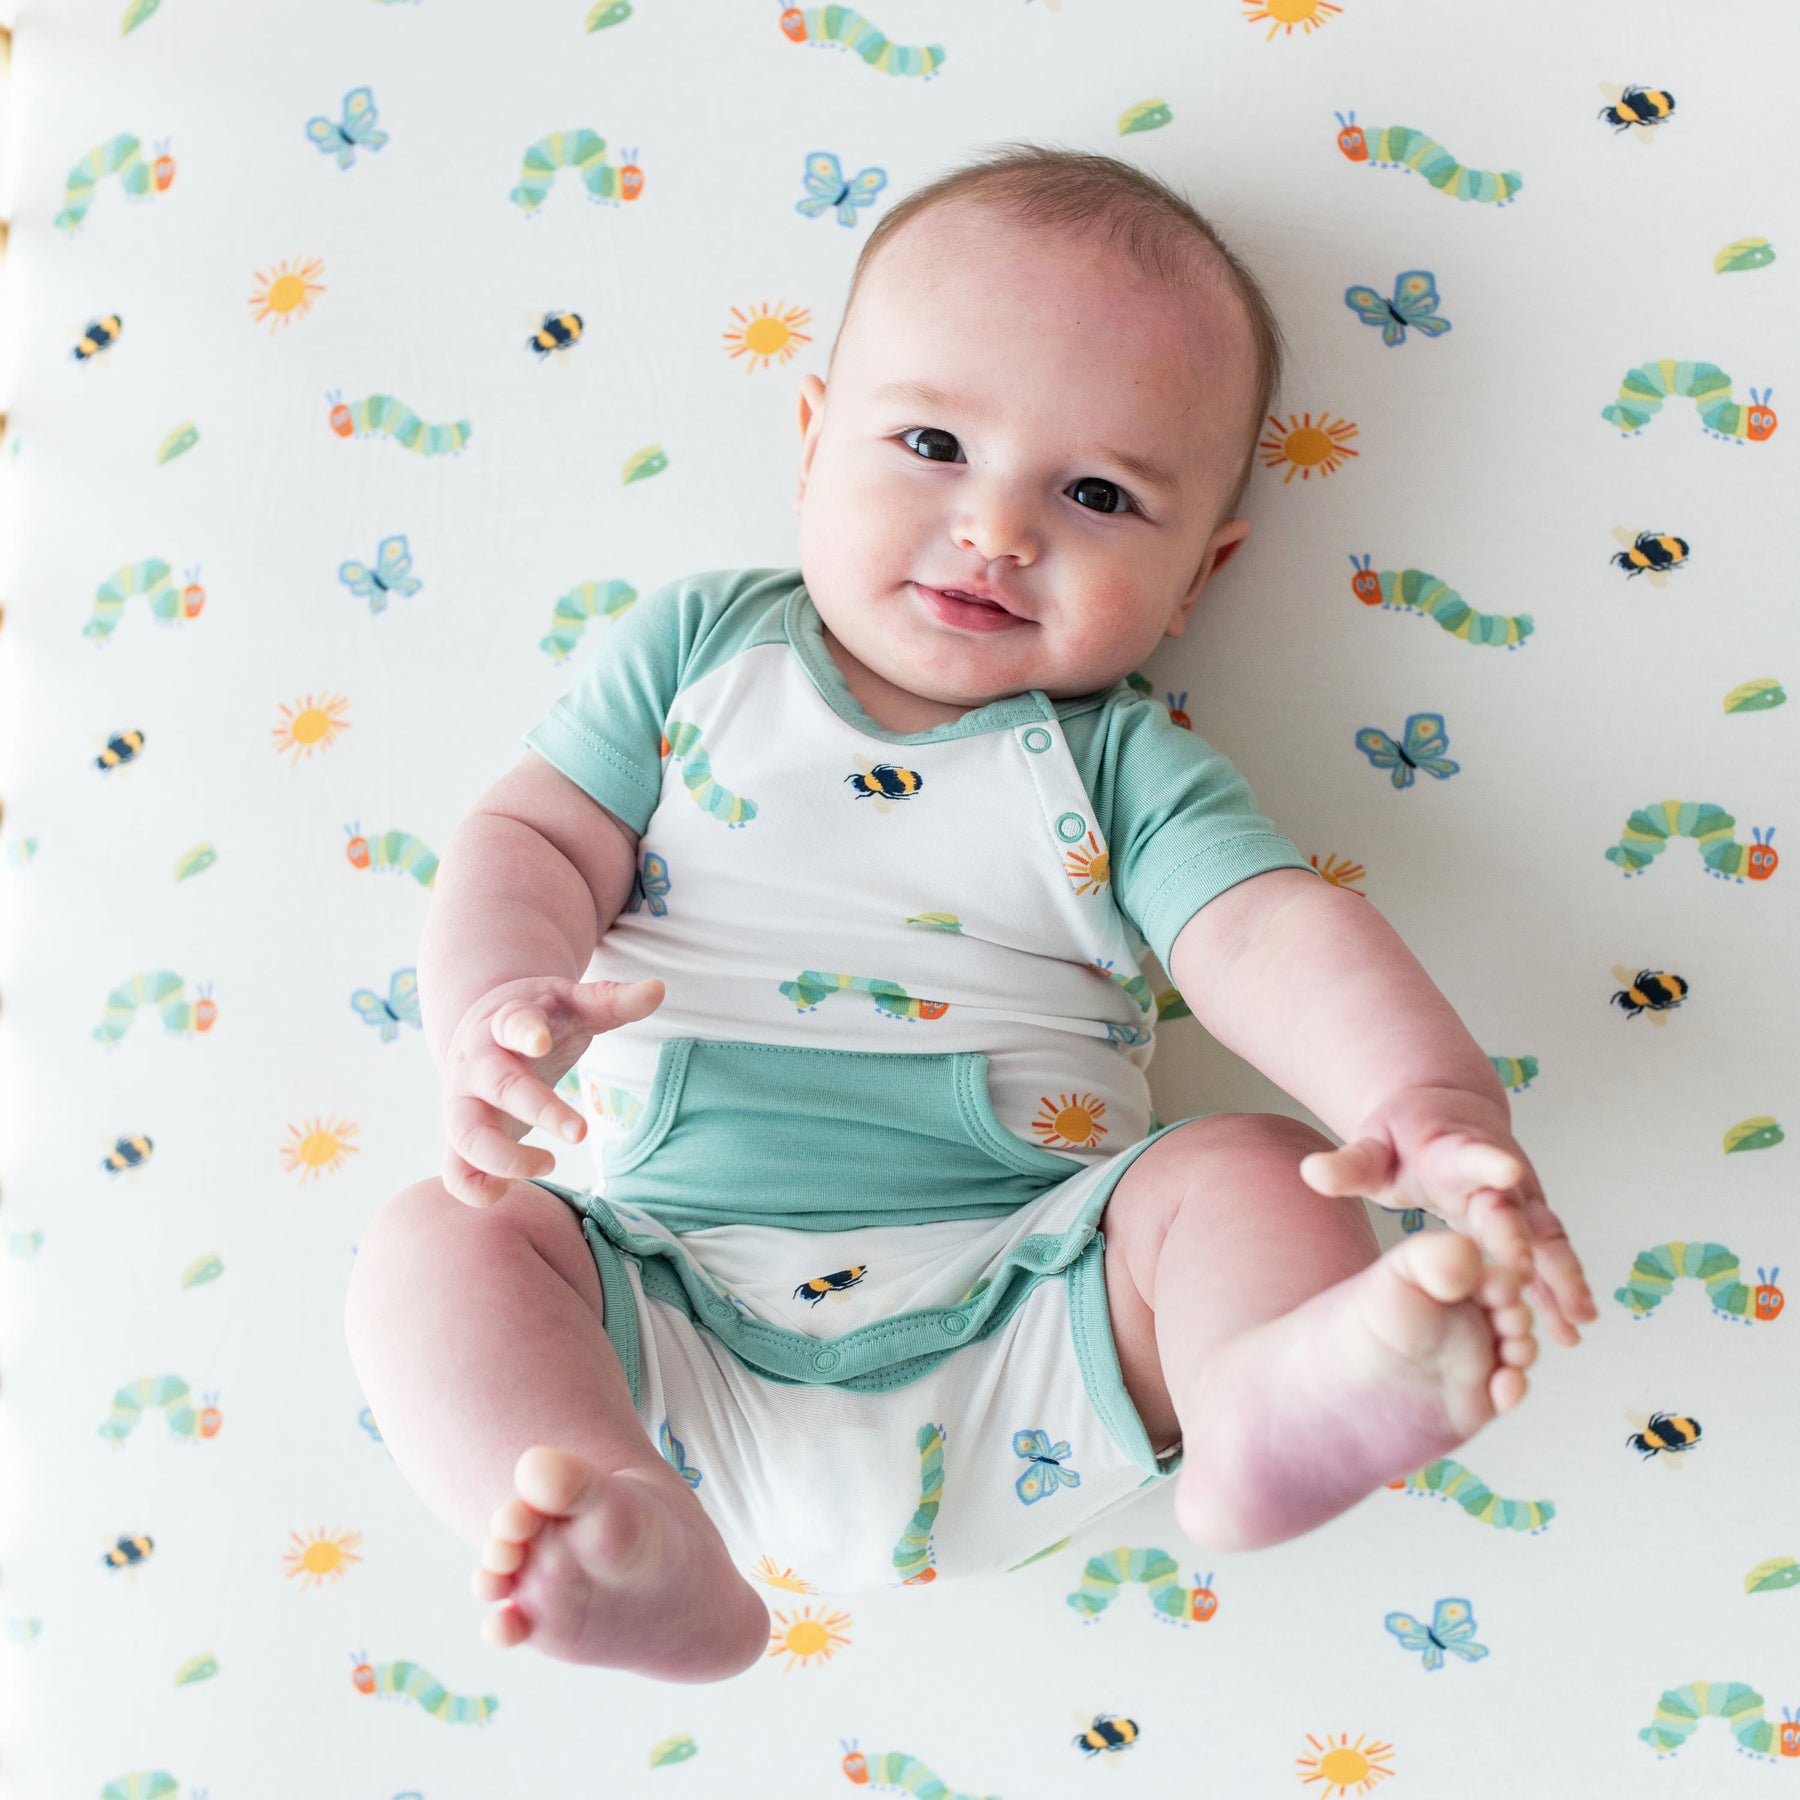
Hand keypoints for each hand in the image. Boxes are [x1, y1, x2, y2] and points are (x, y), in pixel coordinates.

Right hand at [439, 975, 663, 1206]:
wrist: (484, 1027)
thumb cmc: (540, 1018)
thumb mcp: (573, 1002)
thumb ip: (612, 1000)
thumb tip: (658, 989)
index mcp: (506, 1022)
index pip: (512, 1023)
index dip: (525, 1032)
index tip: (542, 1043)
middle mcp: (478, 1062)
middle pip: (498, 1086)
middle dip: (537, 1110)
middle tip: (581, 1133)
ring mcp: (463, 1100)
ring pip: (465, 1134)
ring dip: (503, 1158)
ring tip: (550, 1164)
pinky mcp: (460, 1134)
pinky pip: (453, 1169)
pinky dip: (472, 1188)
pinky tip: (504, 1194)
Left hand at [1296, 1085, 1598, 1348]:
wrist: (1445, 1114)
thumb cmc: (1403, 1138)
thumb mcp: (1371, 1146)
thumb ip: (1347, 1164)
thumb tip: (1310, 1172)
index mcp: (1454, 1152)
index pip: (1472, 1154)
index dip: (1489, 1162)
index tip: (1507, 1169)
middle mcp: (1497, 1176)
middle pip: (1513, 1205)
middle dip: (1521, 1236)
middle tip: (1522, 1271)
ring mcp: (1518, 1200)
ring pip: (1546, 1237)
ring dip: (1561, 1276)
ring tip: (1576, 1321)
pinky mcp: (1527, 1223)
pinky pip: (1549, 1259)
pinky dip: (1561, 1291)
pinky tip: (1573, 1330)